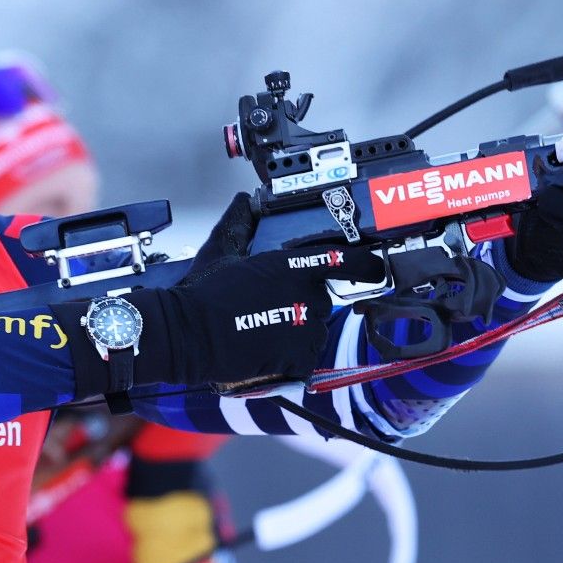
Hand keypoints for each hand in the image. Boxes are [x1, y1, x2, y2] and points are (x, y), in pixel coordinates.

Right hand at [135, 193, 386, 387]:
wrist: (187, 334)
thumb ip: (240, 224)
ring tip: (261, 333)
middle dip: (301, 307)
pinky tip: (264, 353)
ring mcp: (306, 328)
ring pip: (314, 333)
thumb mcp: (221, 251)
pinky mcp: (298, 358)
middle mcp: (307, 295)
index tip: (376, 268)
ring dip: (296, 335)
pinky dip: (289, 361)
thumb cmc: (202, 294)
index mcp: (293, 265)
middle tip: (267, 312)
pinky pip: (305, 360)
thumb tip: (243, 201)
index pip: (346, 261)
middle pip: (321, 302)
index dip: (366, 265)